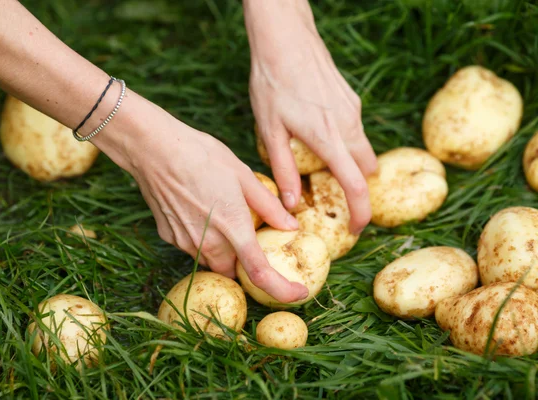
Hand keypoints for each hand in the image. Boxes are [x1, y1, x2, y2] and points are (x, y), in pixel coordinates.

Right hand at [96, 93, 309, 302]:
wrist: (153, 149)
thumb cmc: (201, 156)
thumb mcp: (243, 175)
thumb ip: (269, 205)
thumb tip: (291, 226)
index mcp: (233, 227)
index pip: (260, 273)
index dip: (282, 290)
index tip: (298, 292)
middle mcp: (208, 243)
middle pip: (233, 270)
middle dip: (245, 263)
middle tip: (250, 237)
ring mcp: (185, 242)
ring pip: (212, 259)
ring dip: (223, 249)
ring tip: (222, 214)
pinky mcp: (169, 236)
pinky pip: (193, 246)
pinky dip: (202, 236)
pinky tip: (199, 208)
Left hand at [243, 0, 376, 233]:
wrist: (285, 38)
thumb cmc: (272, 83)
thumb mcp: (270, 130)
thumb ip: (284, 170)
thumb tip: (293, 204)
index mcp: (328, 138)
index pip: (355, 185)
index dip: (360, 212)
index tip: (356, 229)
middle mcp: (349, 125)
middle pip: (366, 169)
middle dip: (356, 188)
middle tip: (334, 198)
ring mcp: (353, 110)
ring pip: (362, 148)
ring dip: (350, 164)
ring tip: (319, 165)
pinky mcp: (351, 99)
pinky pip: (355, 129)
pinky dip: (345, 143)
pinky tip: (318, 134)